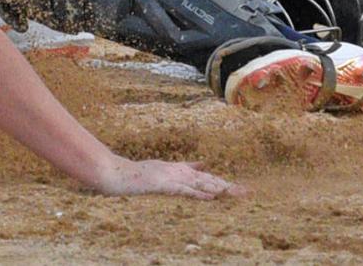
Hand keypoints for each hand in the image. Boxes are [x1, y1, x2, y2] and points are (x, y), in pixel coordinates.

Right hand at [89, 156, 242, 199]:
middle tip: (247, 192)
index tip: (238, 188)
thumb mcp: (157, 172)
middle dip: (227, 186)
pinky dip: (199, 192)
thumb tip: (195, 166)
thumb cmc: (134, 175)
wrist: (115, 173)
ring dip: (219, 188)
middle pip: (207, 179)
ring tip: (236, 192)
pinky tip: (211, 195)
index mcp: (176, 170)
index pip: (203, 176)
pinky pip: (185, 190)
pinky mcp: (164, 183)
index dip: (221, 182)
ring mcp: (171, 176)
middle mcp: (177, 171)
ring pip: (200, 183)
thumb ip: (175, 170)